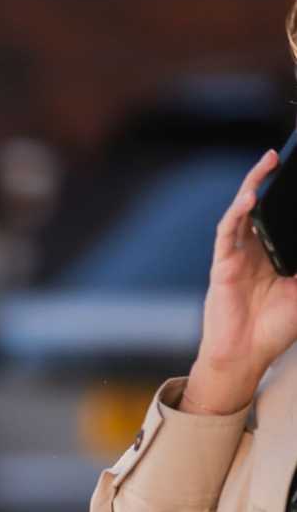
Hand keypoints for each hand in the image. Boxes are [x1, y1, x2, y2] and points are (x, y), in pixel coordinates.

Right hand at [188, 146, 296, 410]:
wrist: (247, 355)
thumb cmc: (275, 329)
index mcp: (276, 255)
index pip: (283, 216)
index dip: (289, 196)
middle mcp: (256, 251)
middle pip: (262, 207)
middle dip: (270, 180)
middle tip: (282, 156)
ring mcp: (237, 256)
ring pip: (243, 212)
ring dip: (252, 186)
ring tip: (266, 164)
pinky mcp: (223, 265)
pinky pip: (227, 233)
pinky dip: (236, 214)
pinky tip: (247, 199)